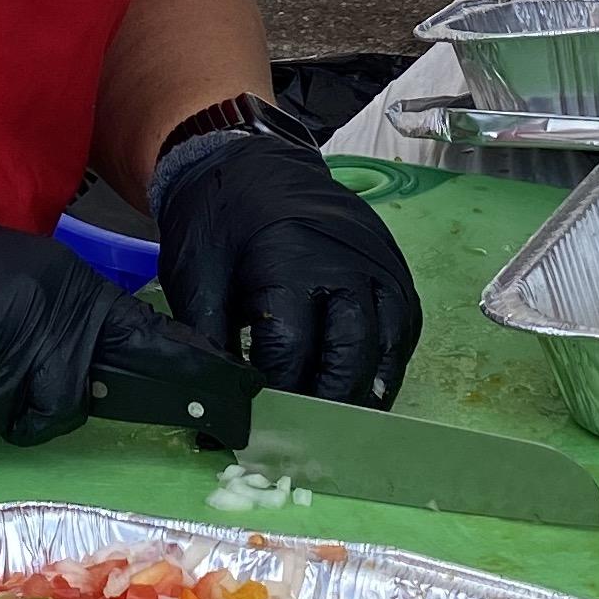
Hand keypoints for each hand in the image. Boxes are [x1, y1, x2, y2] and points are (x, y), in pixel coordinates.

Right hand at [0, 201, 222, 445]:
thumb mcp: (37, 270)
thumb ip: (79, 315)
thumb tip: (113, 362)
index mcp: (68, 298)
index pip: (145, 344)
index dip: (189, 374)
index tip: (235, 398)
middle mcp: (38, 334)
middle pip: (67, 407)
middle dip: (48, 401)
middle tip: (19, 371)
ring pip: (17, 421)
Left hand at [152, 137, 420, 407]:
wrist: (251, 160)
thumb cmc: (218, 220)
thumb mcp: (196, 278)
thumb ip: (210, 345)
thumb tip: (218, 411)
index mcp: (290, 264)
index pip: (293, 354)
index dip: (275, 398)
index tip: (258, 429)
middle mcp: (346, 265)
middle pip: (351, 356)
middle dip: (327, 404)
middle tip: (303, 438)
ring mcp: (378, 264)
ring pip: (386, 346)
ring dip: (364, 391)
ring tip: (336, 426)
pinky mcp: (393, 266)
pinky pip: (402, 327)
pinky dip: (385, 363)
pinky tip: (360, 385)